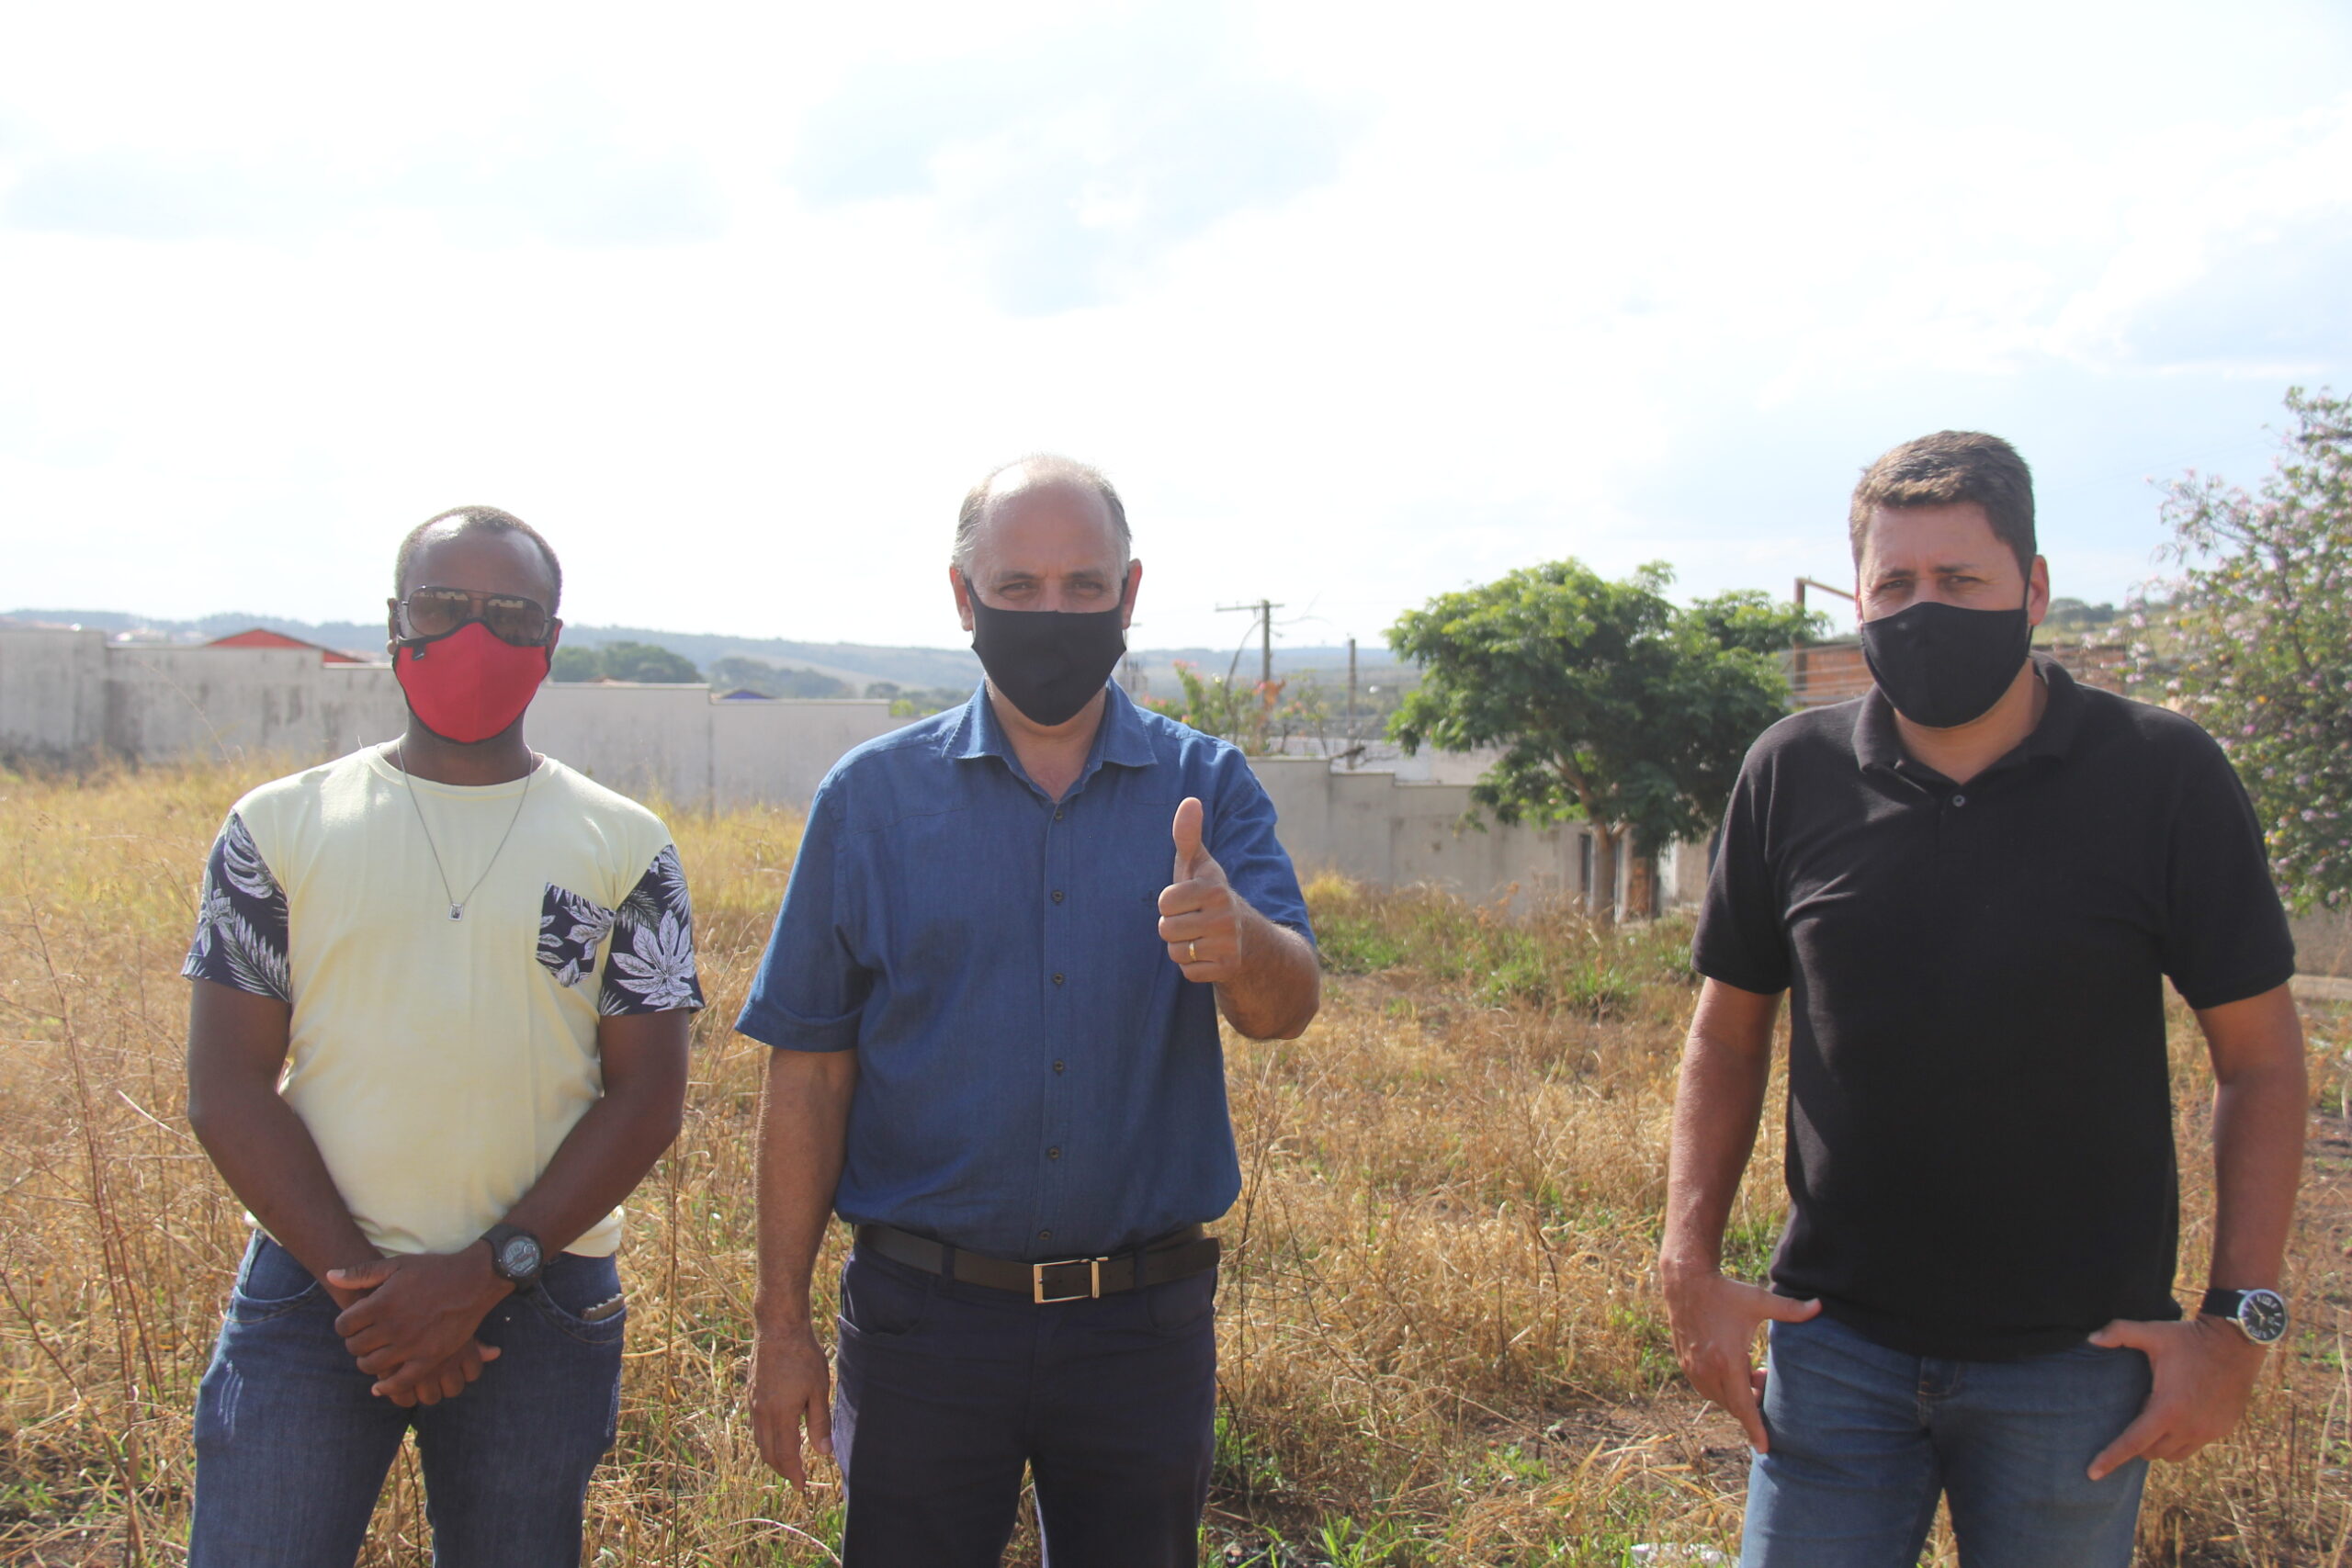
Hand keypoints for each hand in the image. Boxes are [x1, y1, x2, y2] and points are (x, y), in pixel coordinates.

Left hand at [328, 1248, 511, 1399]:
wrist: (474, 1280)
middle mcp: (392, 1327)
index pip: (343, 1325)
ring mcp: (410, 1345)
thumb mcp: (396, 1265)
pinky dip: (387, 1387)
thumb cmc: (433, 1270)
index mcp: (381, 1303)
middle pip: (355, 1347)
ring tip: (375, 1354)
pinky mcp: (429, 1358)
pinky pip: (400, 1381)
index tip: (353, 1323)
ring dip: (368, 1362)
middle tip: (365, 1338)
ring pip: (372, 1365)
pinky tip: (381, 1385)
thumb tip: (330, 1276)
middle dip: (355, 1343)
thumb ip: (361, 1272)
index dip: (344, 1325)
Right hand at [750, 1322, 833, 1486]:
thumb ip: (820, 1422)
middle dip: (782, 1469)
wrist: (777, 1328)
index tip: (802, 1487)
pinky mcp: (751, 1394)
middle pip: (768, 1453)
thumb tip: (824, 1453)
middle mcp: (761, 1413)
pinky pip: (756, 1426)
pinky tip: (777, 1435)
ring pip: (760, 1440)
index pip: (785, 1455)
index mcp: (780, 1414)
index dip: (794, 1473)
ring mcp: (753, 1403)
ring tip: (788, 1461)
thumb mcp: (818, 1389)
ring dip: (773, 1455)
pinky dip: (766, 1439)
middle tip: (796, 1478)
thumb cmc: (803, 1356)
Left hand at [1159, 797, 1243, 983]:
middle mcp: (1225, 916)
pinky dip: (1193, 966)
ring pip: (1176, 951)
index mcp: (1214, 888)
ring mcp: (1229, 943)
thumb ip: (1187, 835)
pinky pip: (1188, 972)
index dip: (1170, 902)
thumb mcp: (1198, 864)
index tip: (1188, 899)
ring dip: (1182, 947)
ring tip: (1199, 936)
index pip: (1165, 901)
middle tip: (1193, 921)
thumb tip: (1190, 800)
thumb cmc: (1208, 894)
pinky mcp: (1228, 968)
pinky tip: (1207, 954)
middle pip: (1166, 928)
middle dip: (1174, 927)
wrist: (1246, 936)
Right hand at [1661, 1265, 1820, 1450]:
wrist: (1686, 1282)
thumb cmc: (1726, 1292)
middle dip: (1752, 1405)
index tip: (1764, 1448)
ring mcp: (1693, 1368)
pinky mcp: (1685, 1363)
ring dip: (1737, 1396)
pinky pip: (1706, 1388)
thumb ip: (1791, 1309)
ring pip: (1719, 1398)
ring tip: (1753, 1373)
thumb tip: (1820, 1306)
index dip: (1755, 1428)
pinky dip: (1722, 1388)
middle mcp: (1707, 1369)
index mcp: (1727, 1360)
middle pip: (1733, 1405)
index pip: (1744, 1406)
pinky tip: (1734, 1369)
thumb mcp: (1759, 1301)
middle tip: (1766, 1384)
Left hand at [2085, 1315, 2266, 1479]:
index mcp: (2167, 1409)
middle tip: (2137, 1411)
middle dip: (2136, 1442)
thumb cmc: (2190, 1339)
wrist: (2236, 1343)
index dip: (2110, 1458)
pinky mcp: (2222, 1430)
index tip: (2092, 1474)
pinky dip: (2180, 1439)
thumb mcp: (2152, 1332)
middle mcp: (2189, 1427)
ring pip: (2173, 1454)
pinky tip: (2177, 1416)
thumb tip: (2090, 1339)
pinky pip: (2194, 1446)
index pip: (2132, 1443)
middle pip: (2151, 1452)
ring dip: (2158, 1443)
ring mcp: (2208, 1432)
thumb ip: (2118, 1333)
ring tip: (2155, 1415)